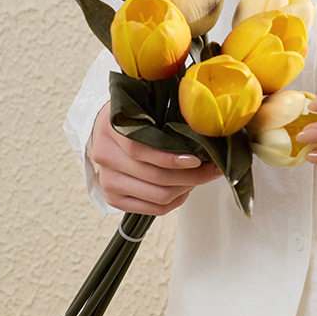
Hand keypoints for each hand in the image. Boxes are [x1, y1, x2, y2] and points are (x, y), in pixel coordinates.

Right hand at [86, 102, 221, 214]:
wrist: (109, 130)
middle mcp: (105, 156)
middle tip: (211, 169)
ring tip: (200, 176)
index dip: (170, 158)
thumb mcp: (147, 106)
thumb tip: (204, 129)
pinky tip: (185, 188)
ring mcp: (107, 180)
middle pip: (154, 176)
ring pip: (157, 195)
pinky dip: (175, 201)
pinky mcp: (114, 198)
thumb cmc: (136, 116)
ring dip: (186, 188)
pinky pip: (153, 209)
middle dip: (190, 176)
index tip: (196, 158)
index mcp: (110, 128)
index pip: (139, 149)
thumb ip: (168, 115)